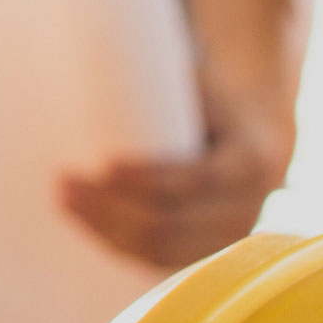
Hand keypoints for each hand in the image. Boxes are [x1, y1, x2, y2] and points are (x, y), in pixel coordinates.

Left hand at [60, 92, 290, 269]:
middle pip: (169, 224)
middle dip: (111, 207)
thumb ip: (167, 86)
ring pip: (156, 249)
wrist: (259, 147)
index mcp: (250, 164)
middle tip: (64, 182)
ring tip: (63, 199)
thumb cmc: (216, 108)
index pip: (197, 180)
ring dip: (103, 227)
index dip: (150, 178)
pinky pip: (153, 260)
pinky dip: (114, 242)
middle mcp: (244, 212)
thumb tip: (97, 62)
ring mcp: (222, 243)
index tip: (105, 164)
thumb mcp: (206, 89)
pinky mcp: (200, 257)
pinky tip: (83, 220)